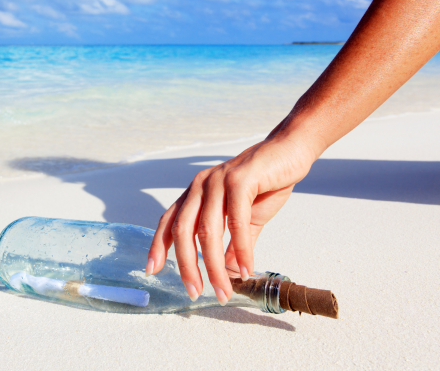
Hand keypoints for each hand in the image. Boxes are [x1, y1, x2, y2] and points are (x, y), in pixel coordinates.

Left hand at [145, 134, 317, 304]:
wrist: (290, 151)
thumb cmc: (265, 183)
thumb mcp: (245, 218)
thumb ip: (233, 243)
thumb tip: (227, 270)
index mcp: (196, 193)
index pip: (169, 221)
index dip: (158, 246)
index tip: (151, 270)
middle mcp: (200, 185)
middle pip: (182, 229)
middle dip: (186, 264)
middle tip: (194, 291)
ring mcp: (218, 181)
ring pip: (207, 230)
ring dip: (214, 265)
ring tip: (223, 289)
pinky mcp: (240, 180)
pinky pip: (235, 221)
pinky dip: (241, 249)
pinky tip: (246, 268)